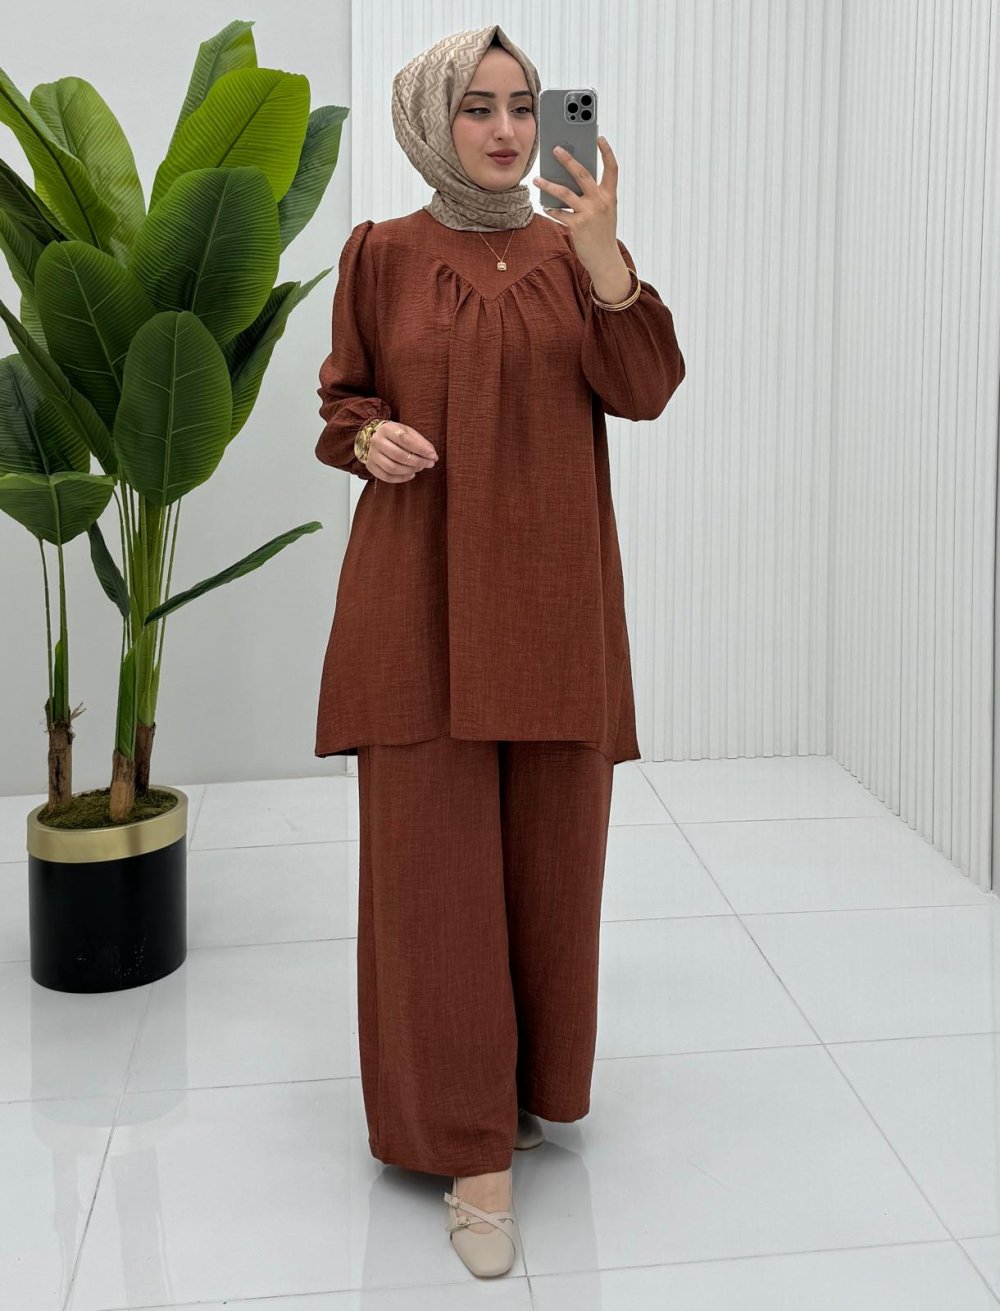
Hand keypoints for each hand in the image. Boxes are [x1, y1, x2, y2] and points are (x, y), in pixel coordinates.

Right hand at [367, 420, 437, 483]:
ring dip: (410, 470)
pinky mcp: (371, 466)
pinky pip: (387, 477)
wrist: (373, 437)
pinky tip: (411, 474)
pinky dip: (402, 478)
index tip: (433, 455)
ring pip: (393, 468)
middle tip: (429, 464)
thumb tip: (433, 455)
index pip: (406, 440)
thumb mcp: (407, 432)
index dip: (421, 450)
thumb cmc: (394, 435)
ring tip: (420, 468)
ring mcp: (372, 455)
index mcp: (387, 429)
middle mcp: (377, 441)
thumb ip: (420, 442)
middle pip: (399, 456)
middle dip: (418, 462)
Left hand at [532, 135, 619, 276]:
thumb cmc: (602, 234)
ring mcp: (589, 213)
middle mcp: (600, 202)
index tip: (599, 138)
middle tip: (556, 149)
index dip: (607, 152)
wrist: (605, 260)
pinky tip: (544, 206)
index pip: (612, 168)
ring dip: (548, 184)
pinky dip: (550, 209)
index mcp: (610, 196)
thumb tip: (572, 181)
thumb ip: (594, 196)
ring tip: (537, 179)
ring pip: (564, 192)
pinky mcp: (577, 226)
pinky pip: (559, 213)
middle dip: (568, 159)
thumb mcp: (605, 212)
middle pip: (582, 173)